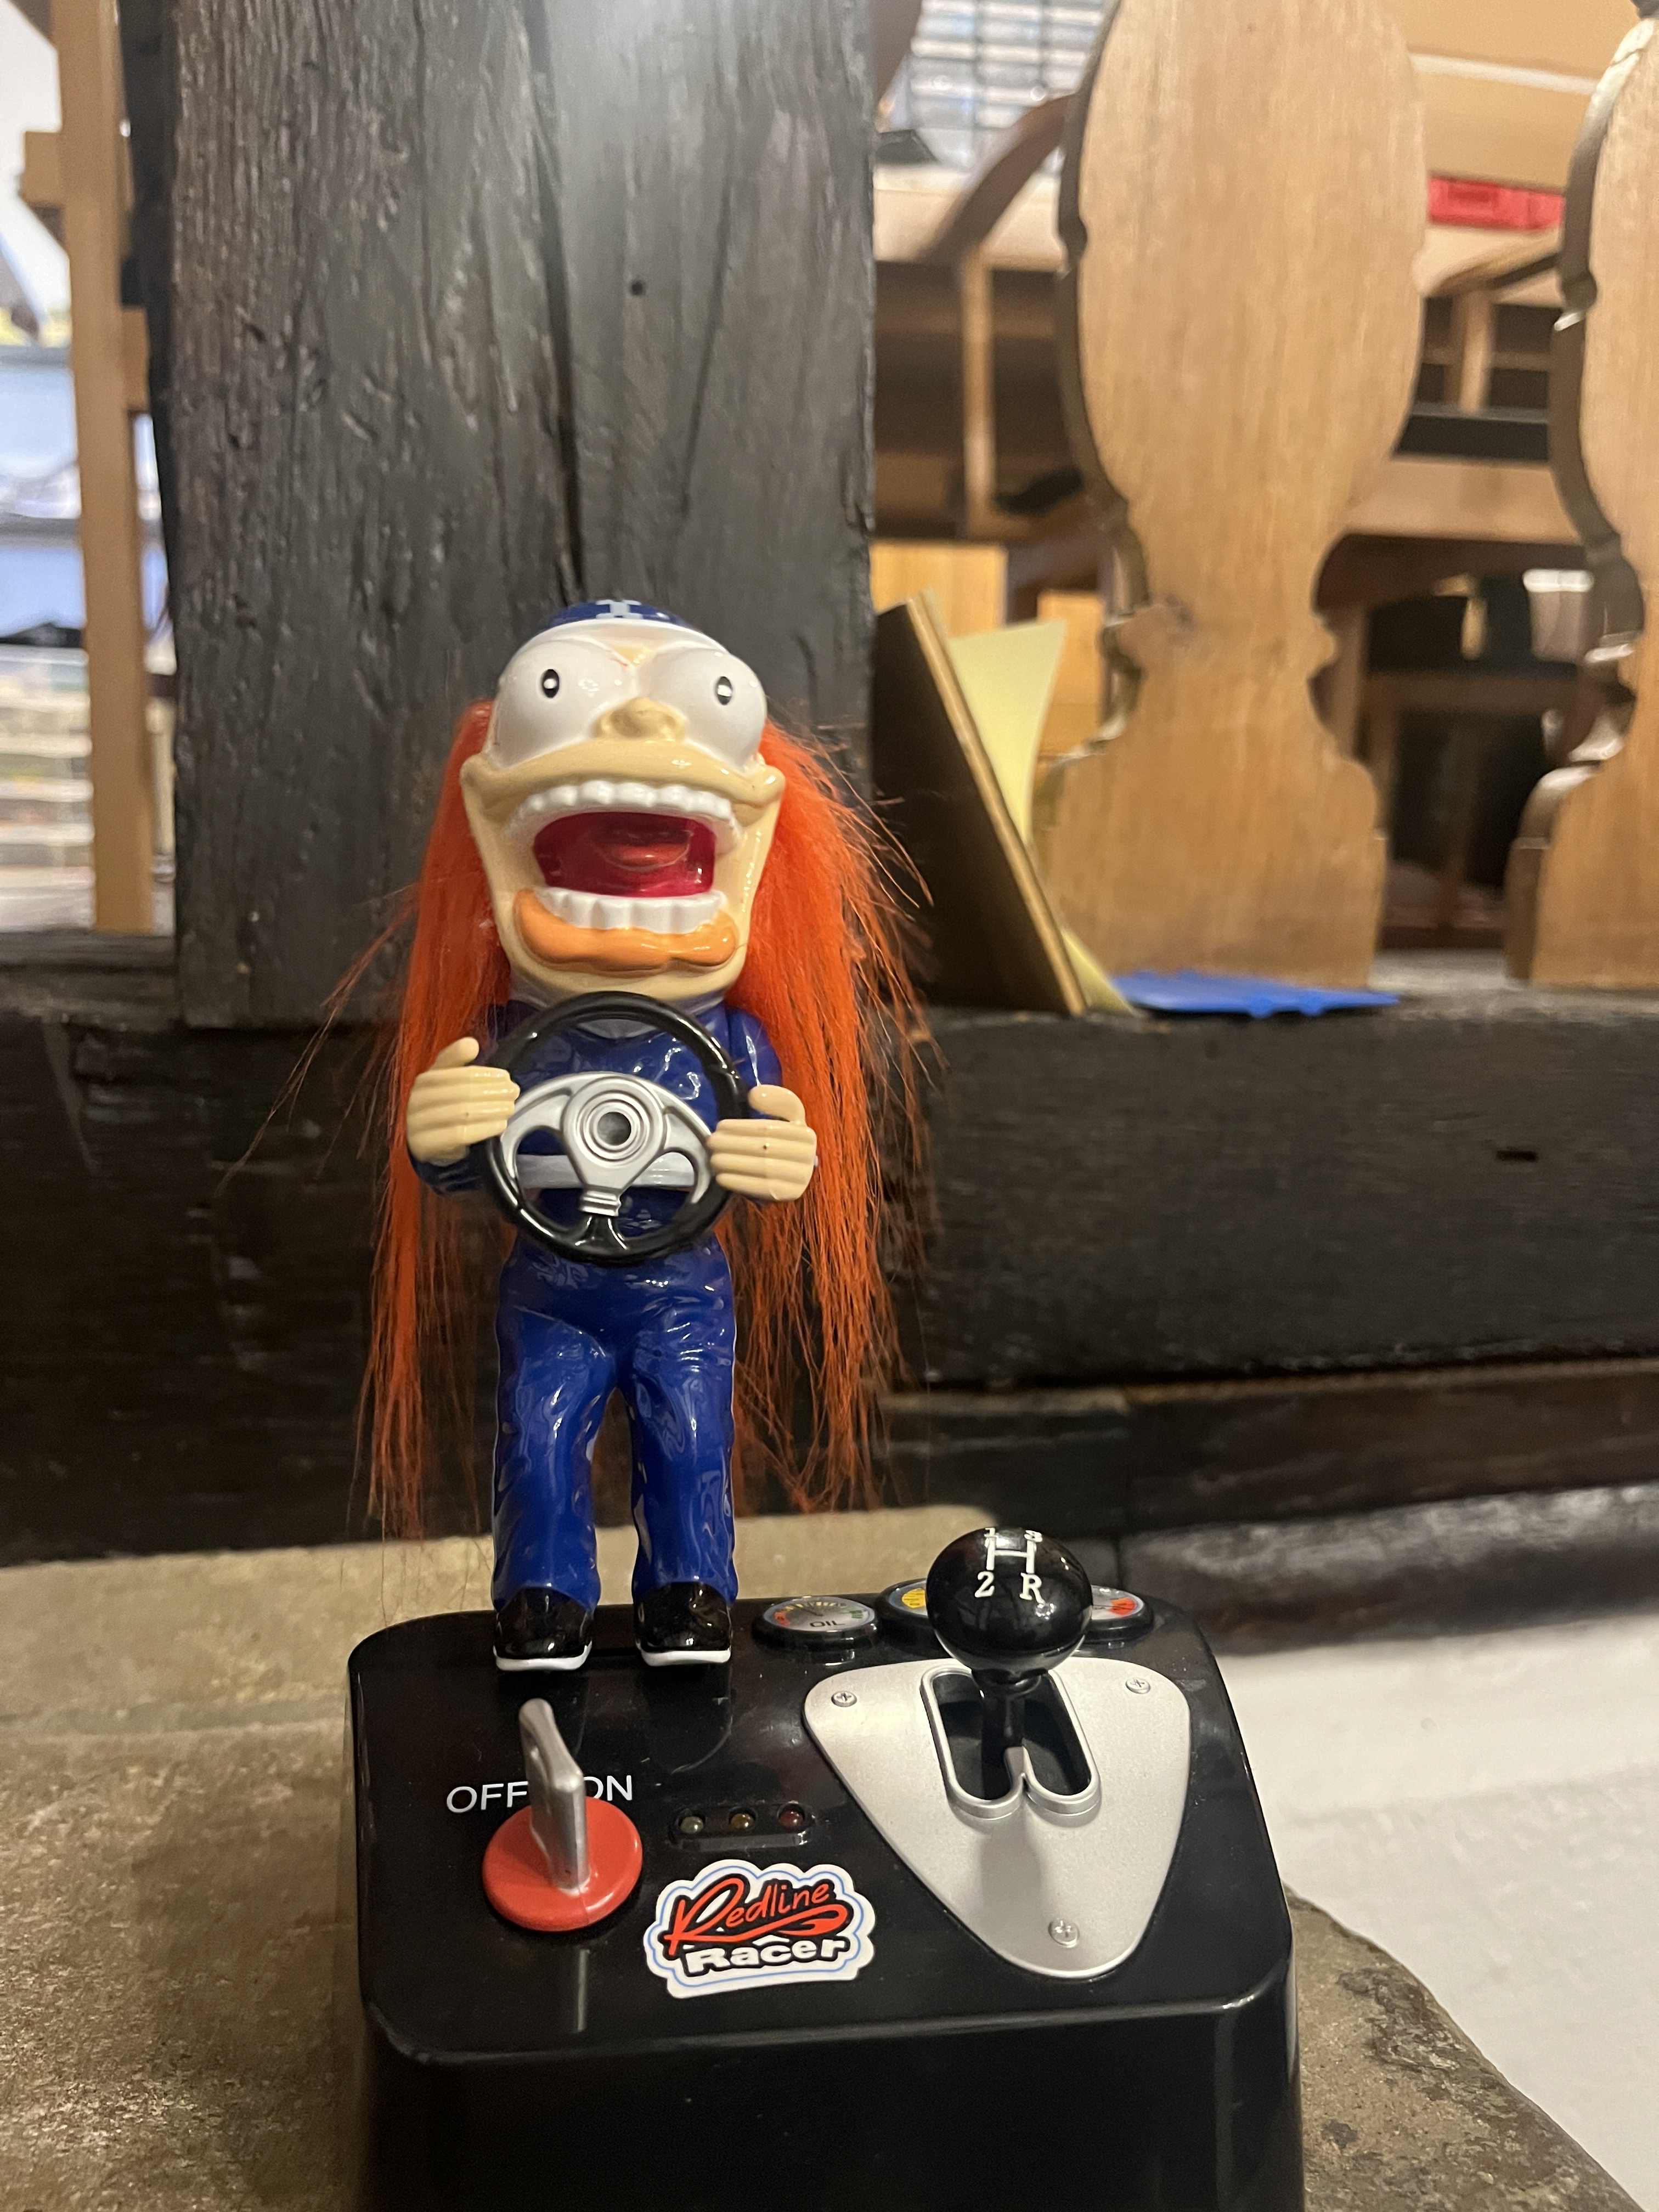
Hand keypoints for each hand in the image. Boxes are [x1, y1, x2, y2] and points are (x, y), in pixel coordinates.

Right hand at [406, 1037, 519, 1164]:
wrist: (425, 1142)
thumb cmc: (441, 1108)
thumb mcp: (446, 1081)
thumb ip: (457, 1060)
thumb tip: (471, 1044)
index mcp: (425, 1080)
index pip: (459, 1073)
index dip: (485, 1075)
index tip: (506, 1077)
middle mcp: (417, 1099)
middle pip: (462, 1092)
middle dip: (492, 1092)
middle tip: (513, 1093)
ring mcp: (417, 1122)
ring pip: (462, 1112)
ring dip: (492, 1109)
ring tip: (509, 1108)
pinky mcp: (424, 1144)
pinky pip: (459, 1134)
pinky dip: (484, 1129)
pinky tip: (500, 1124)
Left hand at [708, 1085, 816, 1202]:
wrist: (796, 1174)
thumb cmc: (785, 1141)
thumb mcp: (789, 1117)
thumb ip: (777, 1100)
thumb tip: (755, 1094)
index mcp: (806, 1134)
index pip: (769, 1129)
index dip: (742, 1127)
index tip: (720, 1126)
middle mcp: (807, 1155)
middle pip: (764, 1148)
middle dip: (733, 1144)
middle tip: (712, 1143)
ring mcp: (800, 1177)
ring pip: (762, 1168)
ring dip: (733, 1163)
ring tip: (714, 1159)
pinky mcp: (790, 1195)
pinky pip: (762, 1188)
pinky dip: (739, 1182)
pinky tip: (722, 1178)